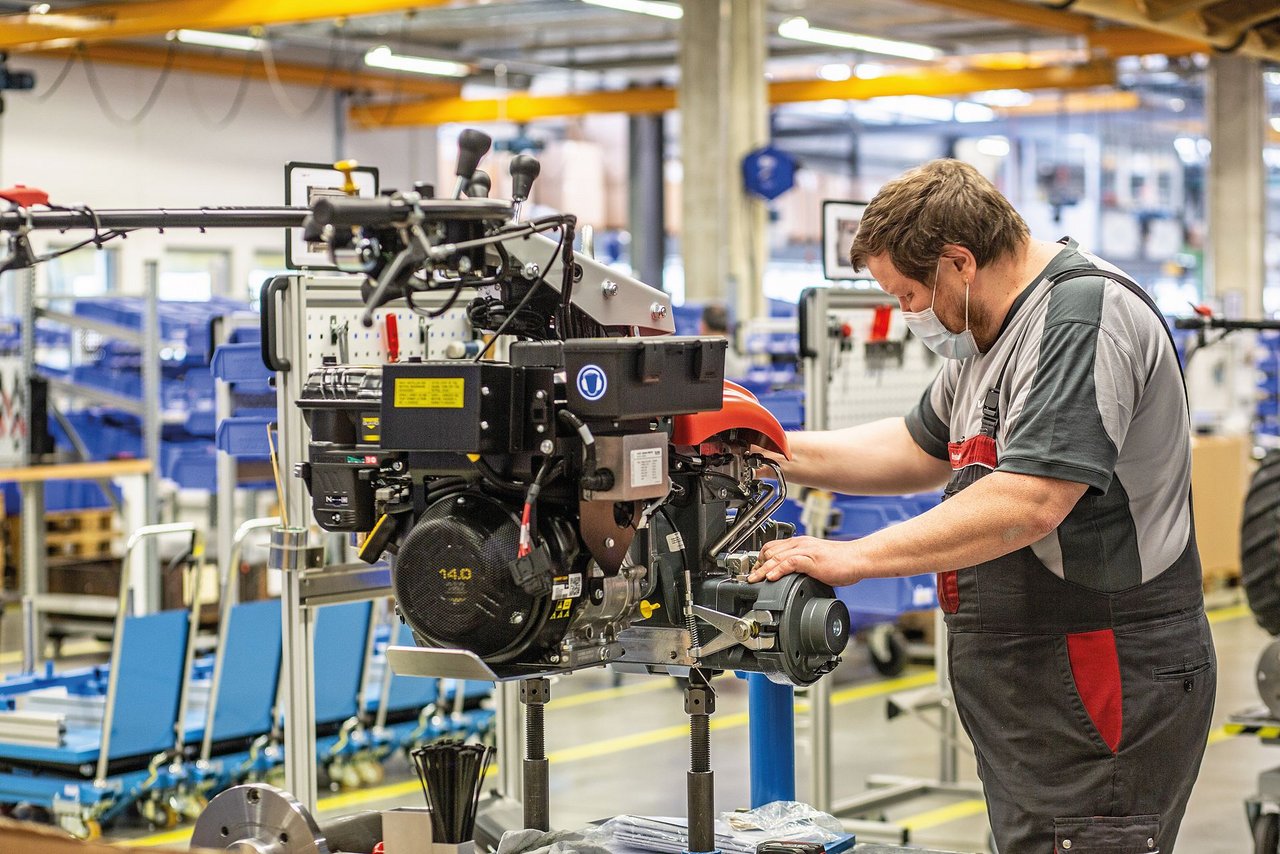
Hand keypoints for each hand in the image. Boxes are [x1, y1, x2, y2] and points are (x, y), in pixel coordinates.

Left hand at [746, 536, 860, 586]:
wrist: (858, 558)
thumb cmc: (841, 561)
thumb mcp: (815, 561)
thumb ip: (802, 565)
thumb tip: (790, 577)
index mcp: (800, 544)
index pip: (772, 547)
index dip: (761, 559)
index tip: (755, 571)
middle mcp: (800, 544)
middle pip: (770, 551)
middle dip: (757, 565)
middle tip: (751, 578)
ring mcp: (805, 551)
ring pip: (776, 556)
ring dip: (762, 569)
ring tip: (754, 580)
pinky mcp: (812, 559)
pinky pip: (790, 562)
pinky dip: (778, 570)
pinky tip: (771, 577)